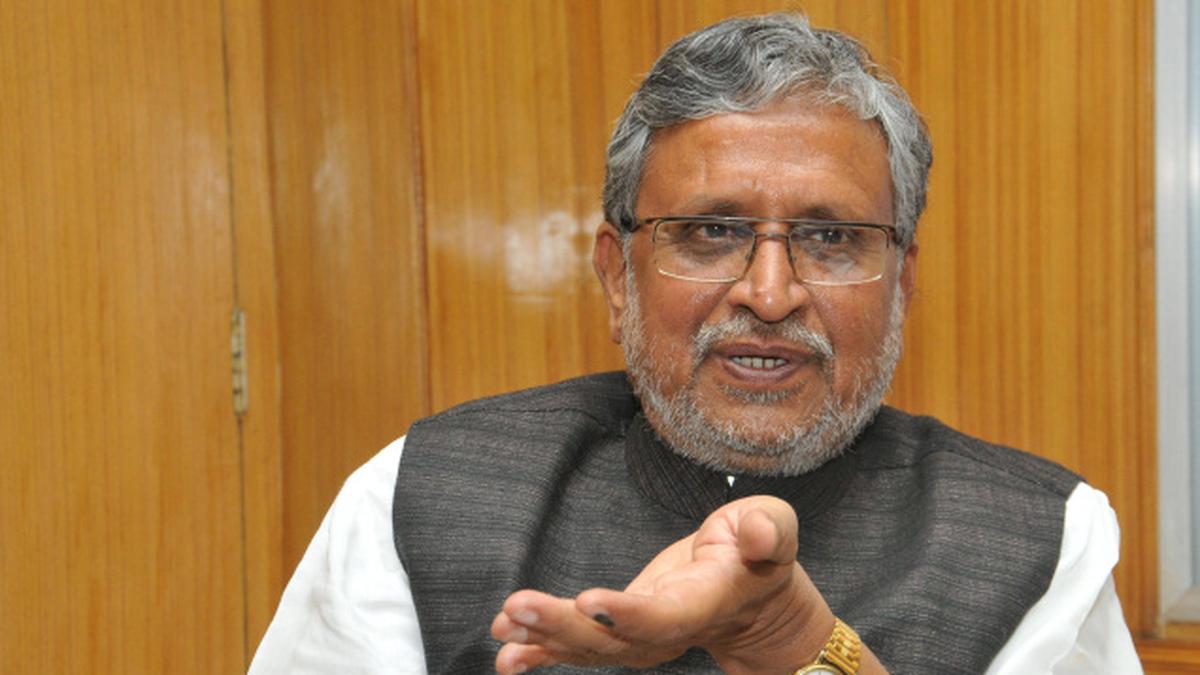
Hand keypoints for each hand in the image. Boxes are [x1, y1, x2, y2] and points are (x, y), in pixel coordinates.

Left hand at [490, 495, 849, 673]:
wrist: (751, 598)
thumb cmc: (758, 553)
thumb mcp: (776, 529)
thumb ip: (771, 530)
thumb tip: (760, 532)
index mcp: (706, 602)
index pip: (666, 616)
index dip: (629, 614)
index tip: (588, 600)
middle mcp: (669, 630)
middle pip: (615, 641)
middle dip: (563, 628)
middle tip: (517, 608)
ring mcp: (643, 638)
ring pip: (591, 647)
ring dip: (543, 637)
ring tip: (504, 625)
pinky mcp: (621, 634)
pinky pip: (579, 649)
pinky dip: (541, 651)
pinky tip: (507, 652)